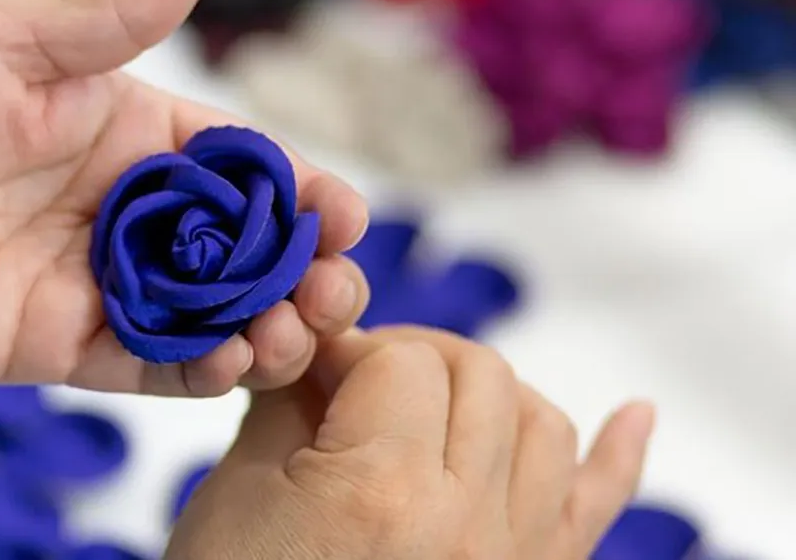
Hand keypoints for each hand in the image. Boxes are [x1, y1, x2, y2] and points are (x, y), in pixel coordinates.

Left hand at [0, 0, 367, 393]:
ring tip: (293, 331)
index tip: (345, 217)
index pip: (243, 171)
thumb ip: (97, 16)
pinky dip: (204, 374)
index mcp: (134, 136)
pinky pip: (154, 367)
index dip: (302, 193)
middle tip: (335, 289)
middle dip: (306, 273)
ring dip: (271, 329)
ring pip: (217, 317)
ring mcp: (106, 285)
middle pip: (248, 254)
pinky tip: (233, 364)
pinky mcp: (69, 346)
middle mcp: (133, 215)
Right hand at [166, 326, 654, 559]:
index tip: (319, 365)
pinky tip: (634, 417)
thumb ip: (289, 400)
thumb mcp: (238, 493)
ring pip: (542, 424)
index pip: (401, 359)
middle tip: (362, 377)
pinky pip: (595, 508)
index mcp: (383, 491)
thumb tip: (323, 346)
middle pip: (480, 376)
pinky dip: (617, 455)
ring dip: (491, 393)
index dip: (352, 347)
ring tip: (434, 400)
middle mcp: (466, 525)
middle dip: (416, 358)